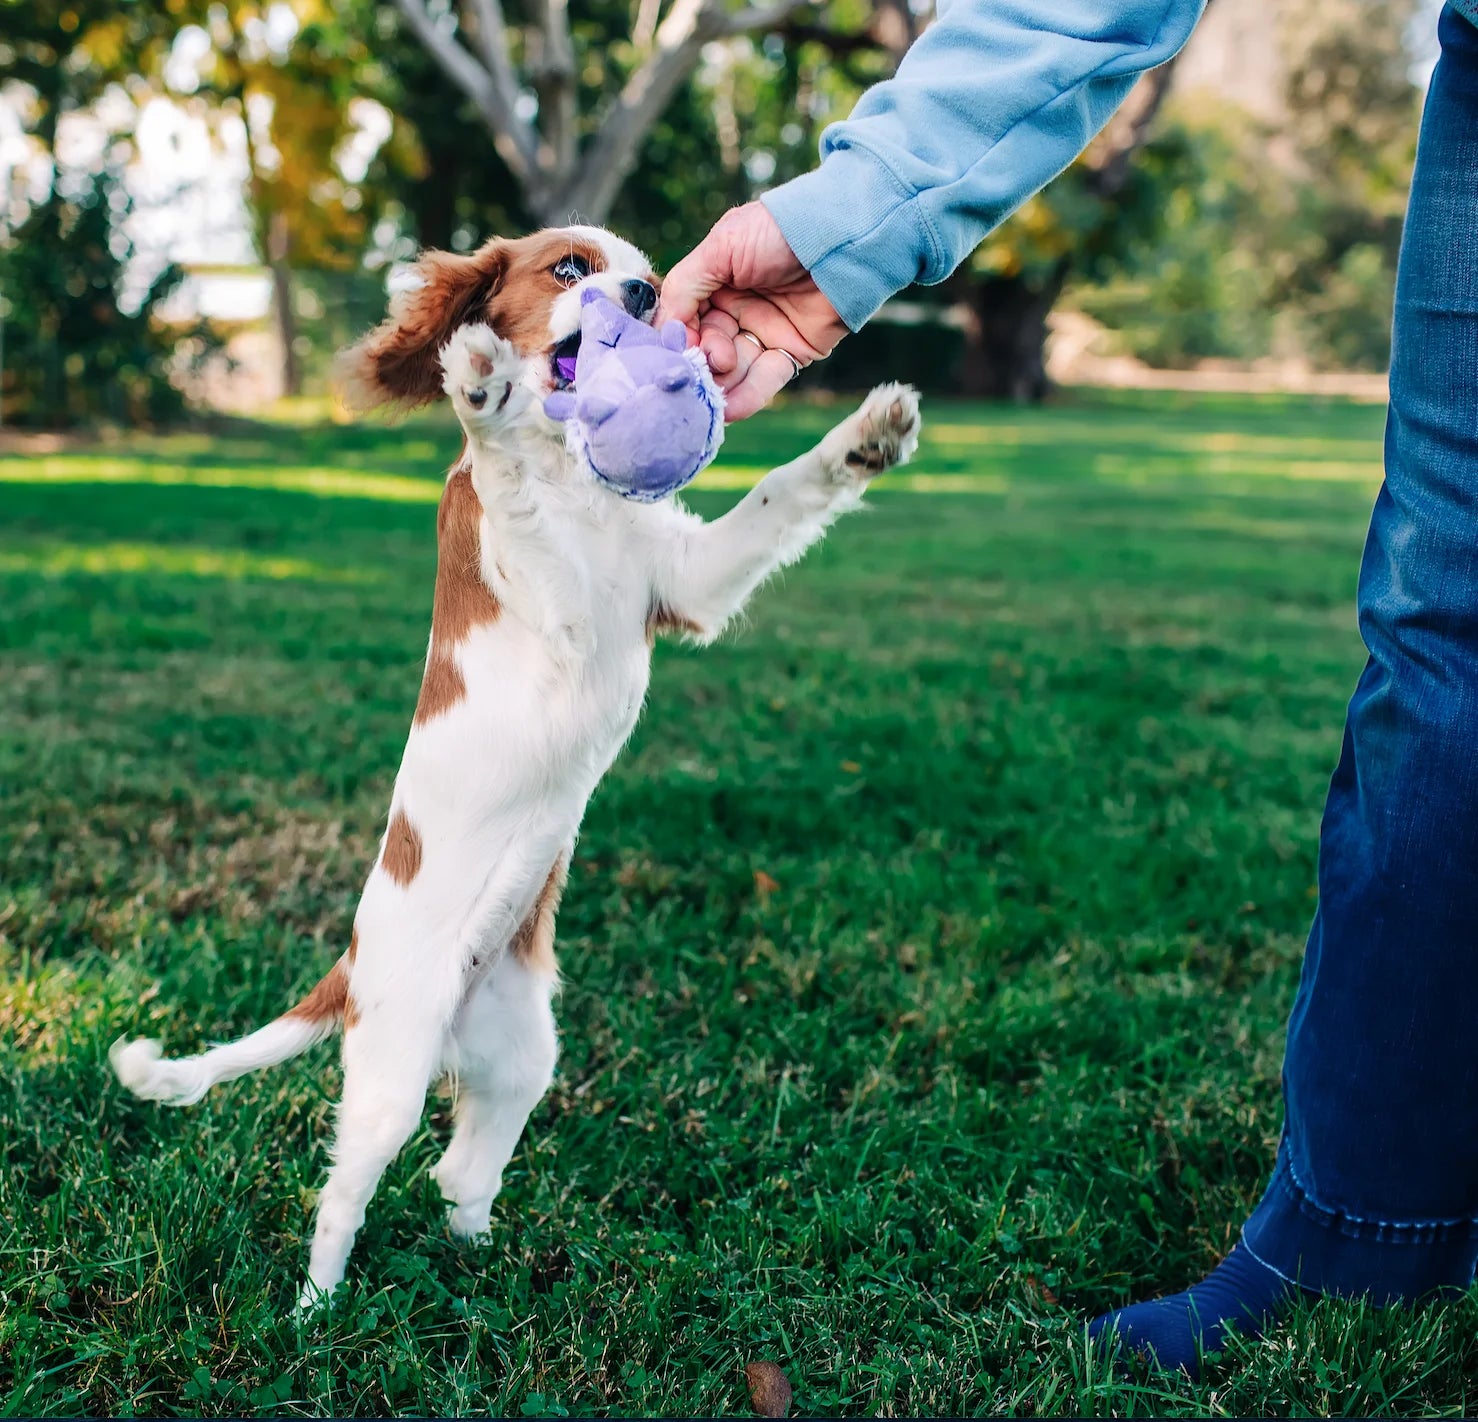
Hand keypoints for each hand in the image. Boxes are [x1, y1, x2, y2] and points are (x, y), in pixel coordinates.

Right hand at [659, 202, 848, 420]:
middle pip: (708, 348)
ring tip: (714, 396)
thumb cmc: (777, 233)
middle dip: (705, 361)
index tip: (676, 350)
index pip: (686, 318)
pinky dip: (748, 396)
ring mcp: (764, 333)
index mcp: (715, 282)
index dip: (680, 336)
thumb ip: (685, 286)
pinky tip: (731, 407)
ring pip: (734, 370)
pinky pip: (766, 380)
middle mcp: (736, 309)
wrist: (840, 240)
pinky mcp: (792, 352)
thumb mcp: (721, 249)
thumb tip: (664, 330)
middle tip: (710, 362)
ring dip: (722, 385)